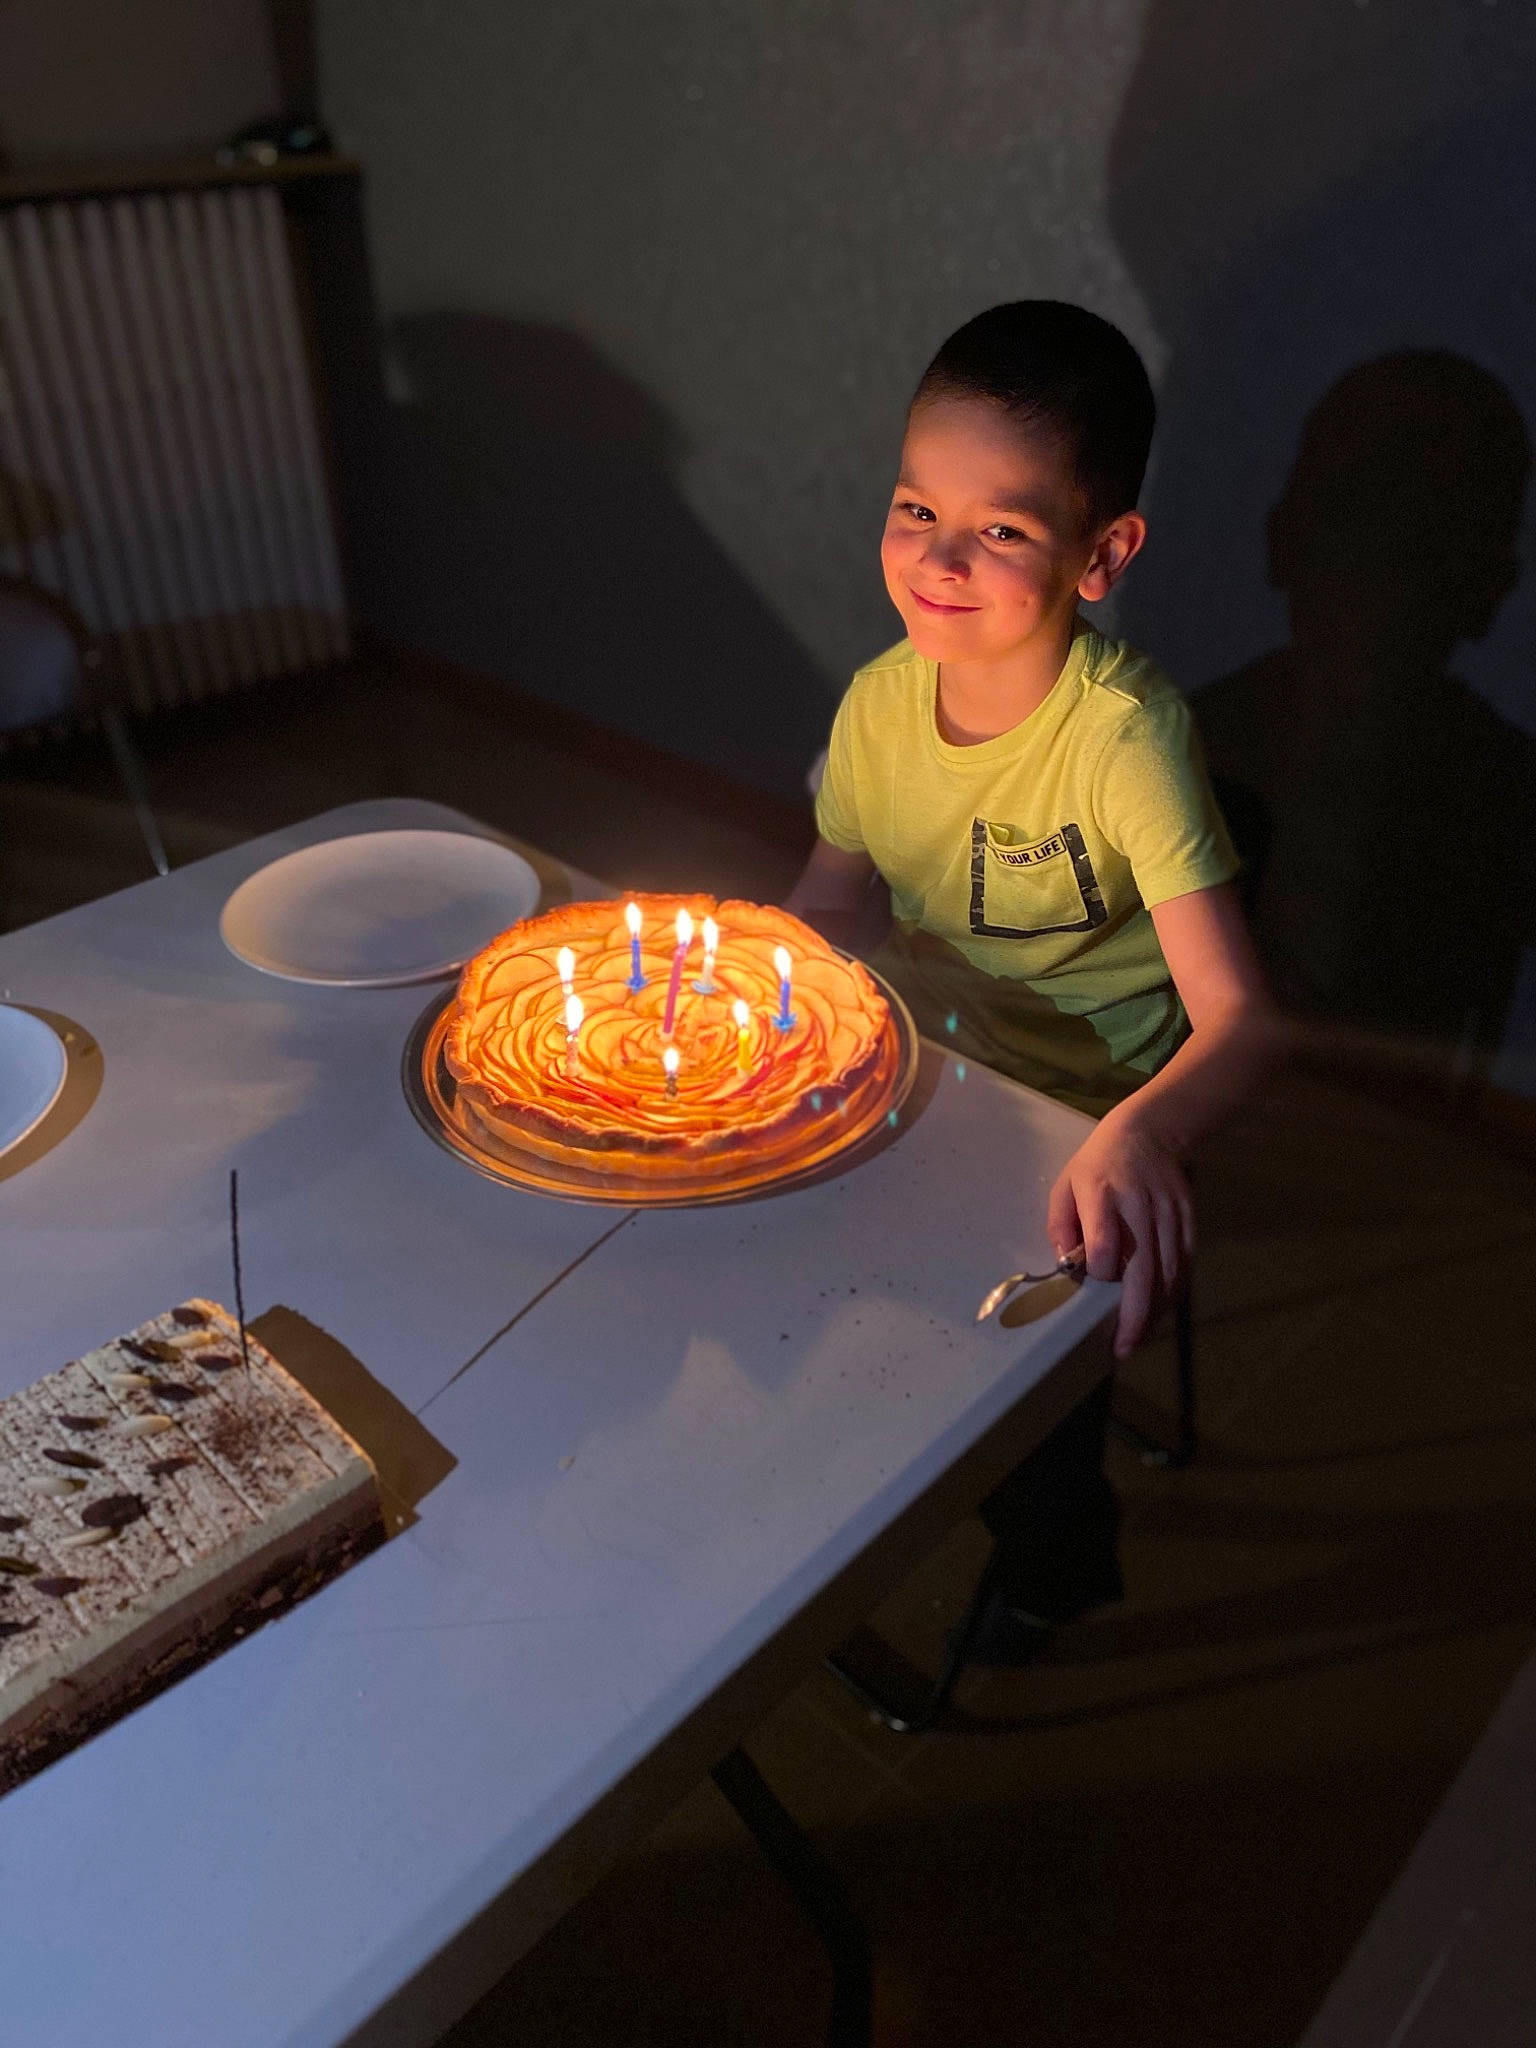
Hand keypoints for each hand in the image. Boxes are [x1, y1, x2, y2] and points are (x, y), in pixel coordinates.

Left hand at [1046, 1117, 1192, 1359]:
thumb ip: (1060, 1225)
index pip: (1105, 1244)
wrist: (1149, 1131)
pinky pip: (1184, 1266)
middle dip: (1133, 1315)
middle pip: (1143, 1270)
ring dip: (1154, 1313)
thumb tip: (1065, 1266)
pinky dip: (1173, 1294)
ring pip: (1168, 1274)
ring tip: (1137, 1338)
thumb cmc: (1098, 1162)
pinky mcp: (1188, 1220)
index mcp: (1102, 1194)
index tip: (1092, 1278)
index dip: (1100, 1269)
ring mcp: (1169, 1215)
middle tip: (1122, 1347)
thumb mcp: (1065, 1185)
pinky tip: (1159, 1313)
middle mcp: (1140, 1207)